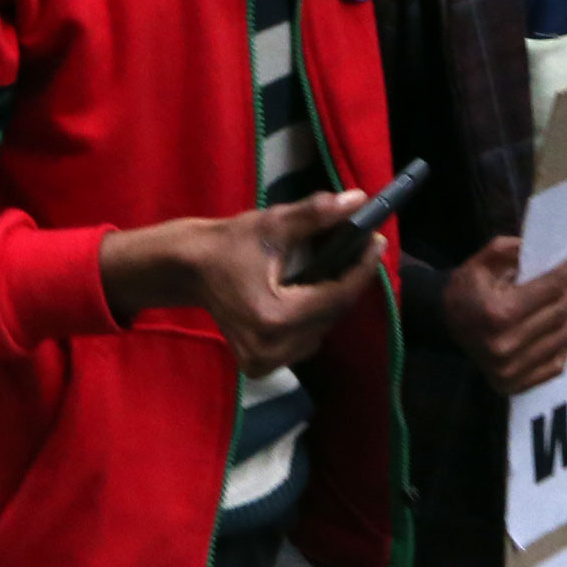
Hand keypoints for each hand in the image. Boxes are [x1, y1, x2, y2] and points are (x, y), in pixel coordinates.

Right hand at [99, 192, 383, 375]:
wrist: (189, 269)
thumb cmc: (228, 245)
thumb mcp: (272, 225)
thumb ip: (315, 215)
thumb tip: (357, 201)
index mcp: (273, 319)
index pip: (334, 297)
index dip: (361, 269)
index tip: (377, 241)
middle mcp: (271, 350)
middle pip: (331, 315)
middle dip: (349, 281)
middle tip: (365, 248)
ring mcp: (265, 363)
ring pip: (321, 329)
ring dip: (333, 300)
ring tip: (344, 266)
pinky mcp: (261, 365)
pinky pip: (305, 340)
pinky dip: (315, 316)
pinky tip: (317, 291)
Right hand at [441, 235, 566, 394]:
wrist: (443, 322)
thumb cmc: (466, 289)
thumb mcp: (482, 261)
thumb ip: (510, 250)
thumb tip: (546, 249)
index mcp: (497, 313)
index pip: (548, 290)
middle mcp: (506, 345)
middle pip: (558, 314)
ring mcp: (510, 370)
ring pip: (561, 339)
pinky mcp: (514, 384)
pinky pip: (554, 364)